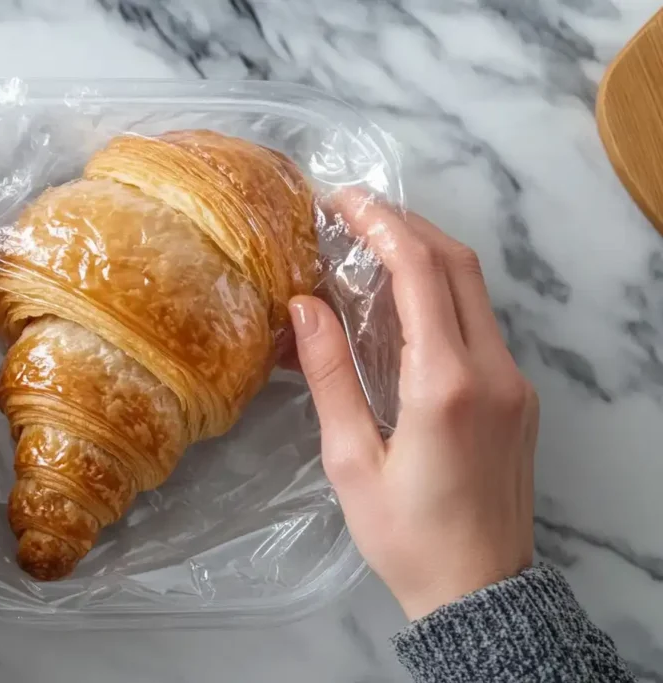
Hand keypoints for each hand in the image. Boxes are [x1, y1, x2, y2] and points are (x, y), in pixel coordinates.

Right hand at [290, 195, 537, 620]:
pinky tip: (401, 303)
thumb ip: (329, 376)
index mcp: (446, 384)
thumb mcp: (350, 461)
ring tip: (370, 246)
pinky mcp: (518, 396)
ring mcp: (514, 381)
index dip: (382, 225)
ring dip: (426, 256)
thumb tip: (304, 306)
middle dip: (407, 226)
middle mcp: (493, 370)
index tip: (344, 201)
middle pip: (458, 265)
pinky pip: (480, 324)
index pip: (422, 273)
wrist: (481, 592)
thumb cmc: (406, 536)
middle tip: (353, 213)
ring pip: (475, 290)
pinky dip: (441, 294)